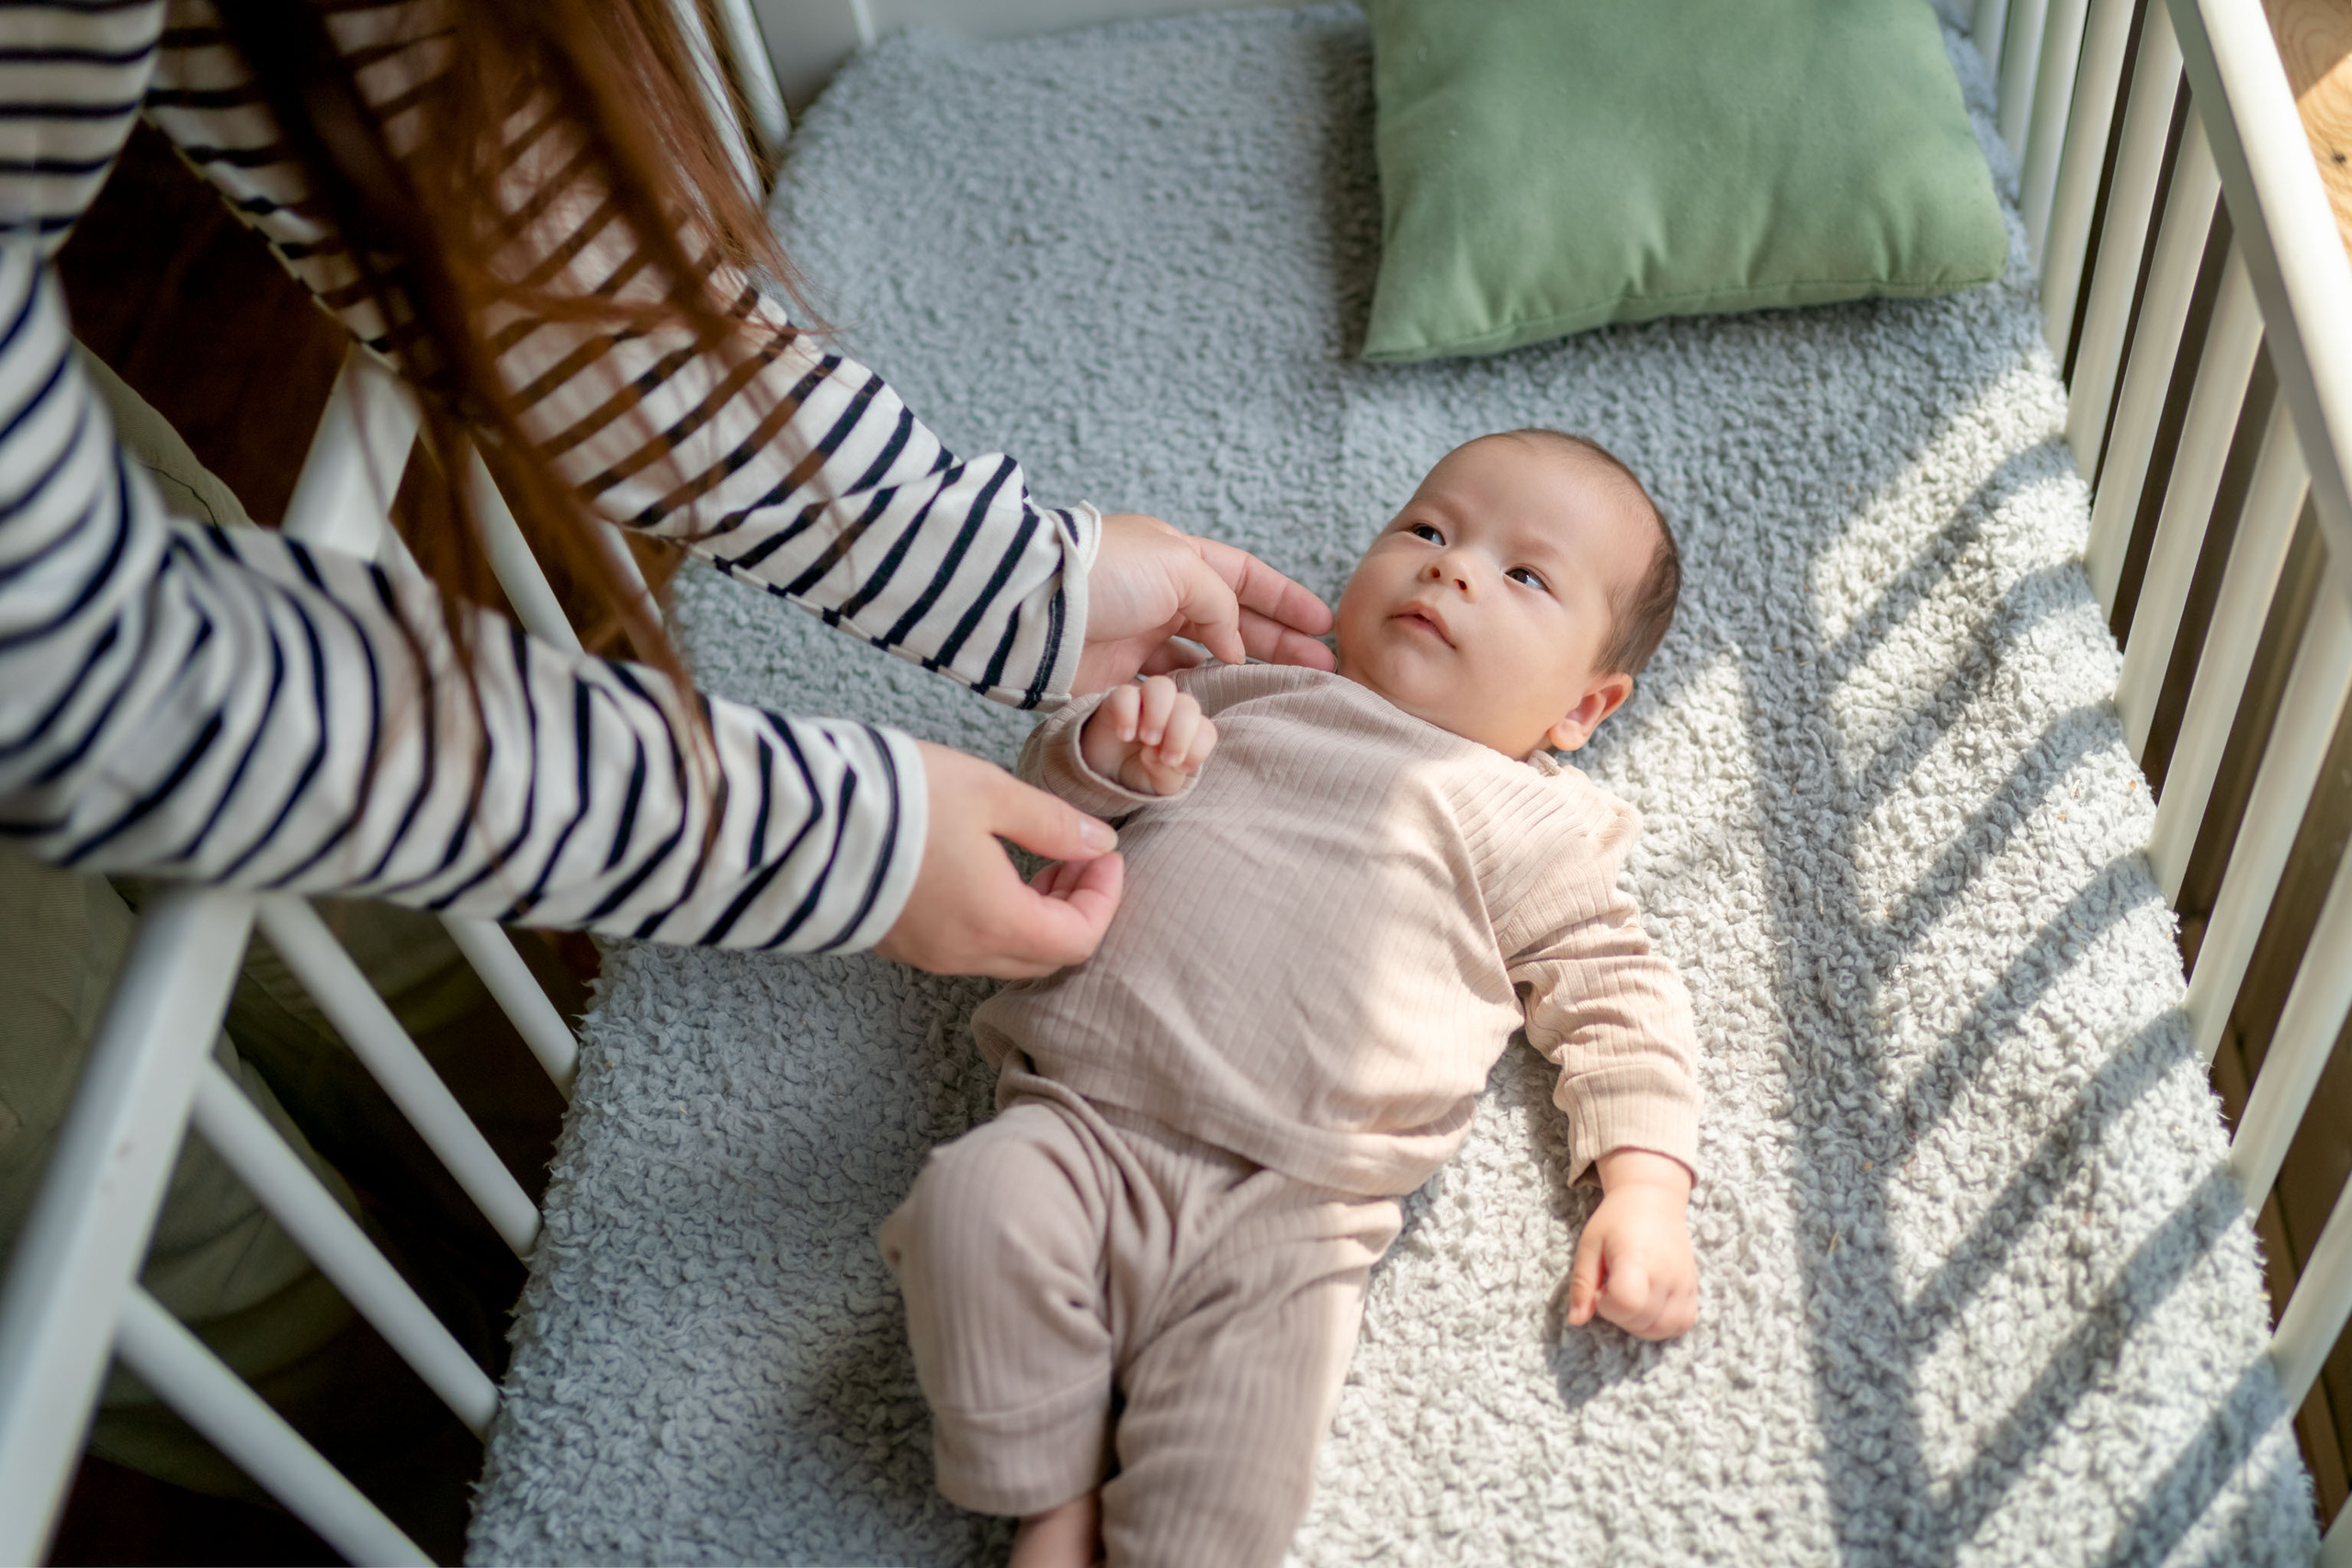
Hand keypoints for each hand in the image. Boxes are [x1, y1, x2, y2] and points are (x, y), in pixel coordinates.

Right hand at [874, 741, 1124, 978]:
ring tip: (1039, 858)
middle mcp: (965, 952)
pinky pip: (968, 946)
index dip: (1105, 898)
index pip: (1080, 938)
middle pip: (1047, 956)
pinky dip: (997, 917)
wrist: (802, 818)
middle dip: (1075, 909)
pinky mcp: (900, 942)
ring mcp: (929, 953)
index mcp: (997, 921)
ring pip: (1007, 953)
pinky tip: (991, 870)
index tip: (1105, 854)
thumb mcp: (989, 793)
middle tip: (1078, 857)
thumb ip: (1051, 823)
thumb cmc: (902, 799)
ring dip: (1036, 914)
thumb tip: (1098, 843)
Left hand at [1075, 513, 1336, 692]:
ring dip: (1244, 674)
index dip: (1284, 599)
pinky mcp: (1118, 677)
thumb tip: (1235, 650)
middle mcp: (1162, 595)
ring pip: (1205, 660)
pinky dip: (1199, 698)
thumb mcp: (1180, 567)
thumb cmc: (1109, 573)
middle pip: (1233, 621)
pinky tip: (1228, 708)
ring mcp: (1140, 637)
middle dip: (1278, 643)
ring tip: (1284, 692)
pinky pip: (1170, 690)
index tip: (1322, 624)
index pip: (1244, 576)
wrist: (1035, 607)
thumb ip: (1221, 605)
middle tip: (1321, 669)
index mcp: (1178, 556)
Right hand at [1081, 676, 1218, 794]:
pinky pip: (1125, 693)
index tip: (1176, 766)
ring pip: (1161, 686)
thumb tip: (1158, 753)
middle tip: (1163, 756)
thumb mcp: (1159, 783)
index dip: (1196, 749)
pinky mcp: (1118, 699)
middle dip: (1180, 732)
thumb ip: (1168, 773)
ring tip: (1147, 740)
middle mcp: (1171, 711)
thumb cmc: (1140, 773)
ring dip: (1158, 714)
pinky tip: (1123, 735)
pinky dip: (1127, 713)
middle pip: (1188, 705)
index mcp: (1189, 732)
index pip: (1206, 731)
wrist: (1106, 771)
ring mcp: (1145, 702)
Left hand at [1563, 1149, 1697, 1339]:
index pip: (1627, 1303)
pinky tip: (1649, 1306)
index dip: (1607, 1306)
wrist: (1653, 1200)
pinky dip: (1664, 1325)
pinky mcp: (1693, 1288)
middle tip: (1613, 1289)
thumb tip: (1576, 1320)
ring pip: (1663, 1329)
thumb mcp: (1589, 1246)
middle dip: (1619, 1316)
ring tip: (1630, 1299)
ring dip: (1640, 1325)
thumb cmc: (1616, 1221)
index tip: (1601, 1288)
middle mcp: (1666, 1273)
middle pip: (1642, 1321)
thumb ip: (1582, 1284)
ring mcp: (1684, 1282)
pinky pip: (1682, 1323)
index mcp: (1636, 1258)